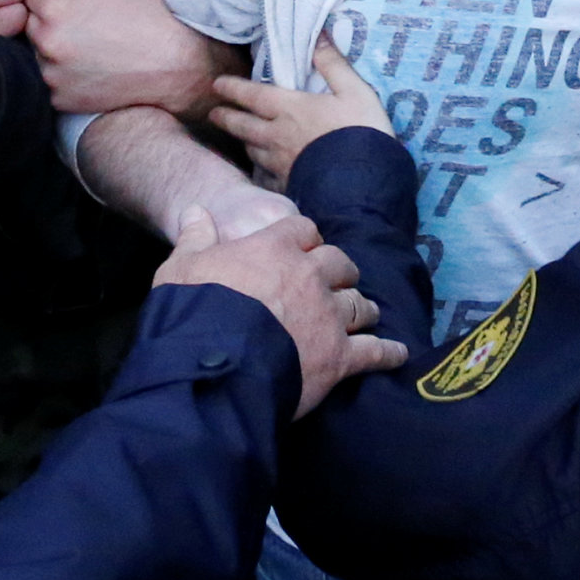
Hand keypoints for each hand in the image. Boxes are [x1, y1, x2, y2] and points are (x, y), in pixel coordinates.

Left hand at [25, 0, 224, 118]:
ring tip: (88, 44)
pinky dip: (63, 75)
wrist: (173, 66)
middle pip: (31, 22)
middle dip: (50, 18)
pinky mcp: (61, 99)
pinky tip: (90, 67)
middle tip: (84, 21)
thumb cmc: (149, 12)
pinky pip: (50, 81)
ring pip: (38, 52)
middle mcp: (47, 44)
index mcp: (55, 9)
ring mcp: (52, 75)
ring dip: (54, 46)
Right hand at [154, 206, 403, 412]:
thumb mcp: (182, 267)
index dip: (304, 238)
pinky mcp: (339, 357)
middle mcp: (310, 276)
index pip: (302, 229)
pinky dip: (388, 353)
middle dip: (340, 271)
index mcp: (275, 248)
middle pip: (340, 263)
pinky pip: (374, 352)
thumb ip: (195, 238)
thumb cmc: (193, 312)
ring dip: (364, 308)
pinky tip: (397, 353)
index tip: (303, 247)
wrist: (212, 367)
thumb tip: (196, 212)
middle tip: (337, 281)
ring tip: (367, 313)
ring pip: (360, 304)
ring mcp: (329, 316)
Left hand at [205, 37, 385, 185]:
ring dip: (243, 141)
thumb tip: (318, 35)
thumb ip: (333, 64)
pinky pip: (265, 177)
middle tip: (214, 114)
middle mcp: (277, 135)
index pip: (251, 95)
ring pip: (252, 151)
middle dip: (226, 117)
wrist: (363, 182)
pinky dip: (259, 171)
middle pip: (243, 125)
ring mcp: (280, 163)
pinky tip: (262, 171)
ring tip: (240, 138)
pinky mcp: (288, 184)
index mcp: (290, 108)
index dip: (232, 88)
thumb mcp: (355, 90)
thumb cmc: (361, 131)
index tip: (216, 84)